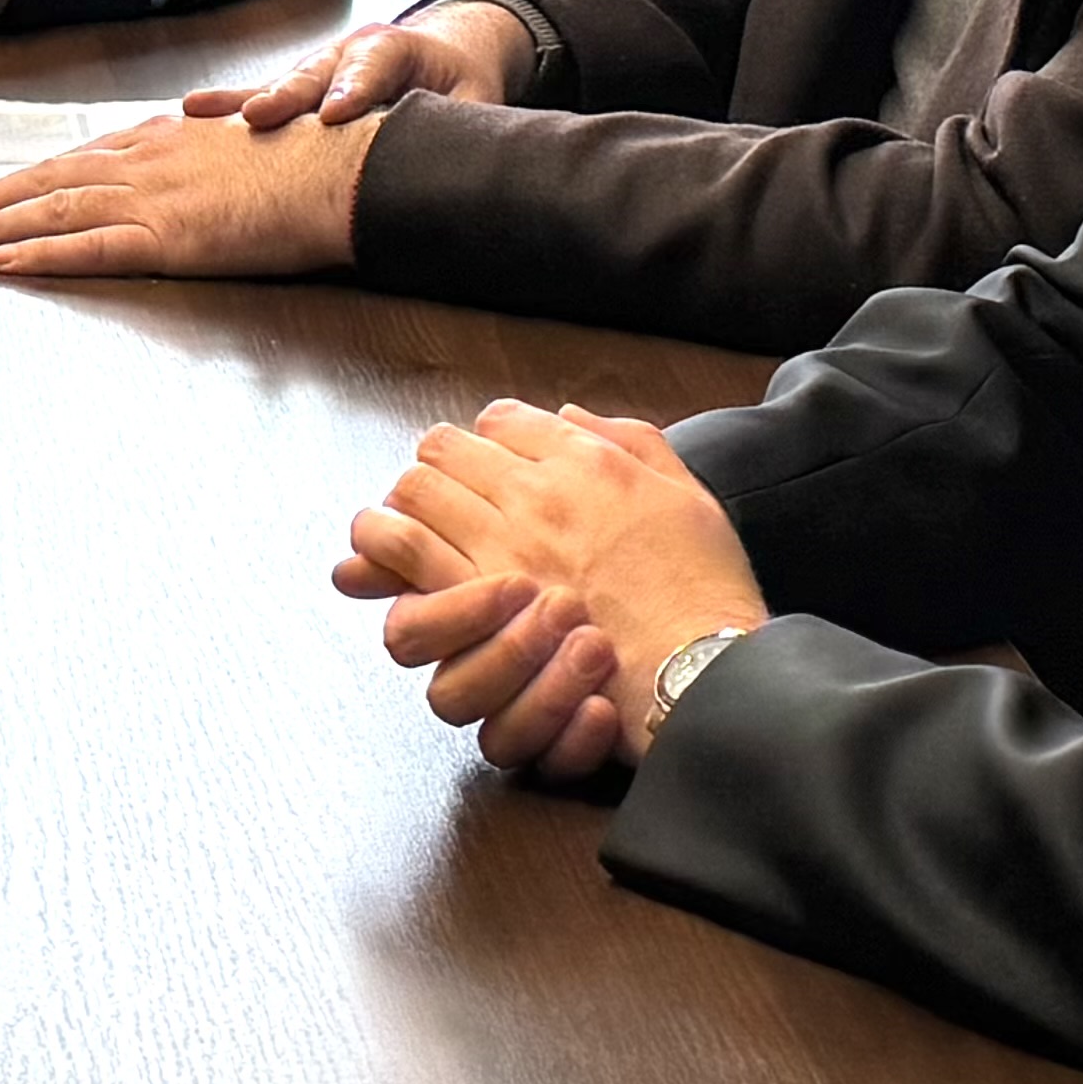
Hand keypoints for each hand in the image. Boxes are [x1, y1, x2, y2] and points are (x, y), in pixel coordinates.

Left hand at [0, 102, 375, 280]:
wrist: (345, 168)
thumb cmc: (310, 157)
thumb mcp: (246, 136)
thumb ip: (205, 141)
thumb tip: (188, 125)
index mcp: (167, 140)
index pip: (82, 157)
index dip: (33, 173)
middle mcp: (148, 161)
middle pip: (54, 180)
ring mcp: (154, 198)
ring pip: (56, 211)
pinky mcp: (169, 238)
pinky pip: (90, 248)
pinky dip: (42, 255)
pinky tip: (5, 260)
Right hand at [190, 0, 530, 133]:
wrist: (447, 53)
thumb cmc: (461, 82)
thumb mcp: (477, 101)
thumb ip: (464, 123)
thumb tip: (466, 155)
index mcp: (398, 48)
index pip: (373, 65)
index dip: (352, 89)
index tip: (333, 114)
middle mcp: (348, 52)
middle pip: (313, 73)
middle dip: (286, 96)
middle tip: (261, 117)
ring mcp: (318, 68)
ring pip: (280, 84)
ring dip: (243, 102)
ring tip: (200, 112)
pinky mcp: (298, 89)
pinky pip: (260, 99)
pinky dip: (227, 108)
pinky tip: (191, 112)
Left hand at [332, 400, 769, 783]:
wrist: (699, 666)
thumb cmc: (704, 590)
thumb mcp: (687, 493)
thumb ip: (632, 442)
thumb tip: (570, 416)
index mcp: (586, 461)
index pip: (503, 420)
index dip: (489, 440)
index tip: (492, 466)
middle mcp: (536, 493)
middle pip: (446, 447)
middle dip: (438, 467)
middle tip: (443, 497)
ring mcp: (502, 545)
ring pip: (415, 491)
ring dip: (401, 503)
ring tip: (394, 523)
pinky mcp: (478, 602)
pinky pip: (406, 556)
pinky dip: (383, 553)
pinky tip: (378, 565)